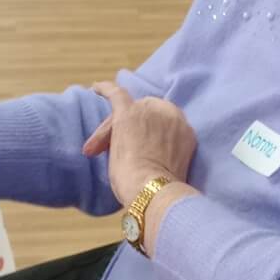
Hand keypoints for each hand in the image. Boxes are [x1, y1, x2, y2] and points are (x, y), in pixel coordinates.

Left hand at [83, 81, 196, 205]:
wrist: (155, 192)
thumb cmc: (160, 189)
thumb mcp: (172, 165)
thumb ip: (162, 152)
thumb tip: (141, 153)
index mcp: (185, 130)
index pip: (160, 125)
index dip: (143, 138)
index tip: (134, 155)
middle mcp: (172, 114)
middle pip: (144, 116)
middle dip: (127, 132)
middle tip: (109, 153)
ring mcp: (150, 111)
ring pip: (128, 112)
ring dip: (110, 131)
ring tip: (94, 149)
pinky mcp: (129, 112)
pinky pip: (117, 94)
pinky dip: (105, 90)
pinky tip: (95, 88)